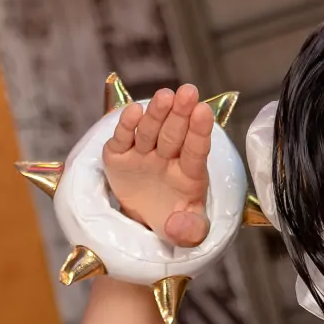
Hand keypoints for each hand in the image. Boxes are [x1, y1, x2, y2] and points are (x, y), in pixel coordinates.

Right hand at [105, 84, 214, 245]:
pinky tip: (133, 111)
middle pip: (174, 134)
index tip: (204, 112)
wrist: (146, 220)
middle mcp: (168, 157)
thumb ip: (190, 231)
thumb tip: (176, 226)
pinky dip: (126, 125)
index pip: (196, 150)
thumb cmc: (174, 219)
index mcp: (190, 173)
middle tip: (188, 92)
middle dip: (180, 113)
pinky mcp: (119, 155)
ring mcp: (143, 154)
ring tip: (165, 96)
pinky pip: (123, 138)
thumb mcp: (188, 231)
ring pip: (150, 131)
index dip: (199, 131)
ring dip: (157, 114)